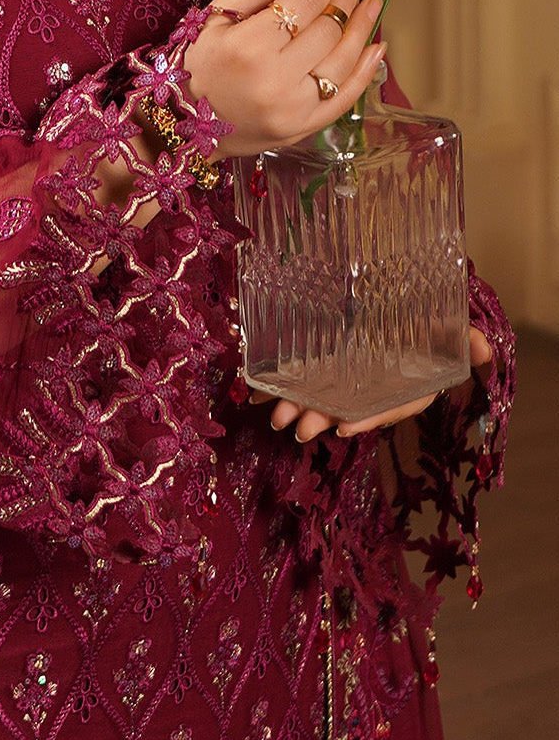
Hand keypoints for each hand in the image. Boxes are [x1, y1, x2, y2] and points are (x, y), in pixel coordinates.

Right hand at [184, 0, 385, 159]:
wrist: (185, 126)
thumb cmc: (199, 66)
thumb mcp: (217, 18)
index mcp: (248, 47)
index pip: (304, 4)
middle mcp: (274, 80)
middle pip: (327, 30)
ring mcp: (292, 109)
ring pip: (342, 61)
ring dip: (362, 28)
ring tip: (371, 5)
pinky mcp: (302, 129)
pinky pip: (344, 98)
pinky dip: (365, 72)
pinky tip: (375, 47)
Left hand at [253, 328, 494, 440]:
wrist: (404, 313)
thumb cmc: (428, 329)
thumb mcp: (448, 331)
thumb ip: (463, 339)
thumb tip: (484, 348)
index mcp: (407, 387)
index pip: (389, 407)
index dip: (367, 418)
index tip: (344, 426)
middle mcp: (374, 391)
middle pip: (347, 408)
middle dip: (321, 417)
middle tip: (297, 426)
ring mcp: (347, 382)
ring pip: (320, 398)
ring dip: (296, 406)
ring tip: (274, 413)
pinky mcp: (323, 368)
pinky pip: (300, 380)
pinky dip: (278, 386)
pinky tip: (255, 393)